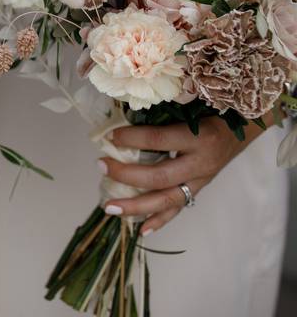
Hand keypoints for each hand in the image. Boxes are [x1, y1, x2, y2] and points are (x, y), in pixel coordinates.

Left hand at [99, 116, 258, 234]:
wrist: (240, 128)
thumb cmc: (208, 112)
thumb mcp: (189, 108)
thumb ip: (160, 116)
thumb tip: (119, 120)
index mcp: (199, 137)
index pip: (159, 140)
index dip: (131, 138)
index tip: (109, 136)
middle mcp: (200, 163)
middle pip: (159, 177)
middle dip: (126, 174)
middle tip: (100, 166)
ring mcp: (200, 181)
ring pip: (166, 200)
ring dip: (136, 206)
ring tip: (110, 207)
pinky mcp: (199, 190)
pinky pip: (178, 209)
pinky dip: (159, 221)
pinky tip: (141, 230)